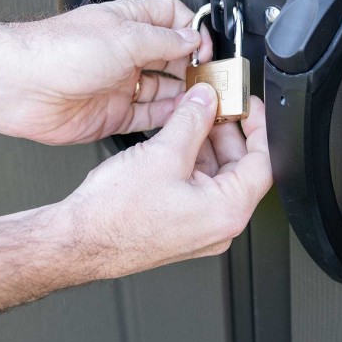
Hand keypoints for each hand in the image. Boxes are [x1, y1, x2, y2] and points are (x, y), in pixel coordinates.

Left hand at [6, 0, 212, 143]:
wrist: (17, 86)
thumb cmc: (54, 53)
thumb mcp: (123, 37)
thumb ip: (163, 40)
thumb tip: (191, 38)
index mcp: (127, 24)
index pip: (171, 18)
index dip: (192, 30)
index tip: (205, 47)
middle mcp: (125, 53)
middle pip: (172, 56)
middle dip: (193, 65)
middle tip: (210, 77)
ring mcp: (119, 84)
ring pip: (164, 89)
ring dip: (184, 94)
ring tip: (201, 99)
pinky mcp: (113, 113)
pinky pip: (149, 116)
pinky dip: (167, 117)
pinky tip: (180, 116)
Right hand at [62, 84, 272, 275]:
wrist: (78, 242)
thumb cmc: (115, 216)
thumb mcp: (163, 153)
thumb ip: (192, 119)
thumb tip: (207, 100)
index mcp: (227, 211)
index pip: (262, 162)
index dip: (258, 127)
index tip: (249, 106)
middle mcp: (219, 225)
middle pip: (240, 167)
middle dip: (226, 131)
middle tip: (213, 103)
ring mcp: (200, 228)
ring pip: (217, 175)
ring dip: (206, 143)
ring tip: (189, 116)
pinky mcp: (181, 225)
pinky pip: (198, 187)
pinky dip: (191, 160)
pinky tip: (175, 138)